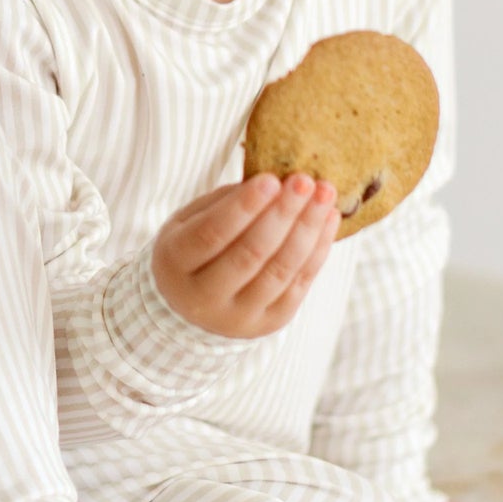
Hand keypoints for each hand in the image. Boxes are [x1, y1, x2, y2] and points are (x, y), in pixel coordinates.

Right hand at [151, 172, 339, 339]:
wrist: (191, 306)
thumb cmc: (193, 249)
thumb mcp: (188, 222)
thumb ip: (223, 203)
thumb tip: (272, 182)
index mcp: (174, 264)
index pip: (211, 234)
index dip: (243, 207)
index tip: (271, 179)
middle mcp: (203, 298)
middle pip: (250, 254)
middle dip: (282, 214)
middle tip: (305, 181)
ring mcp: (238, 317)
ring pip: (280, 270)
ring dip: (307, 229)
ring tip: (325, 194)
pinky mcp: (270, 323)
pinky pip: (299, 285)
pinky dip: (318, 250)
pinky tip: (328, 219)